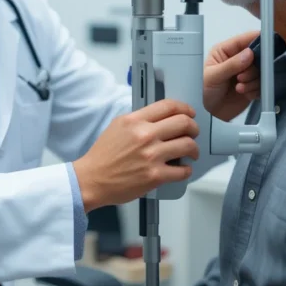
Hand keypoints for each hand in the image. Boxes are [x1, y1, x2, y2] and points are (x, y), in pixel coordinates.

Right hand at [73, 99, 199, 212]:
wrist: (92, 179)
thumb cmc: (103, 155)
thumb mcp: (117, 126)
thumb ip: (139, 120)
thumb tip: (162, 120)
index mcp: (135, 120)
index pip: (169, 106)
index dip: (185, 109)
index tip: (190, 114)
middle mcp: (145, 135)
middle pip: (184, 123)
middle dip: (194, 128)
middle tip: (193, 134)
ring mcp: (151, 156)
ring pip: (188, 145)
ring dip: (194, 149)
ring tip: (191, 153)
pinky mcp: (155, 176)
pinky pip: (183, 170)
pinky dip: (186, 170)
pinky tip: (182, 169)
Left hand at [204, 30, 260, 121]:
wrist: (205, 113)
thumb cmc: (201, 91)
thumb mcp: (213, 76)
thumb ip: (231, 65)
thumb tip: (249, 53)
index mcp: (225, 51)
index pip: (244, 39)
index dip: (257, 40)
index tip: (266, 46)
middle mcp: (236, 61)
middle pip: (257, 56)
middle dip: (252, 68)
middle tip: (241, 77)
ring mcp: (244, 74)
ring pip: (261, 71)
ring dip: (253, 81)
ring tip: (239, 88)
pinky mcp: (250, 87)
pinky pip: (262, 85)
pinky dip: (256, 90)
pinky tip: (244, 93)